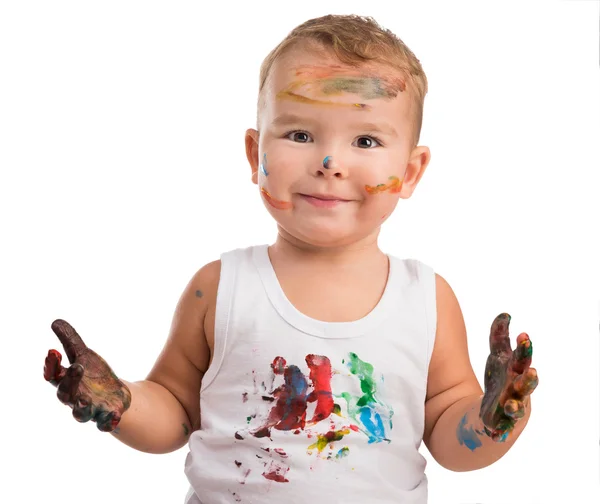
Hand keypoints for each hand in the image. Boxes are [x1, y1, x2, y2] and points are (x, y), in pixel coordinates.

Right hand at [43, 319, 130, 431]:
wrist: (115, 397)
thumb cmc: (93, 375)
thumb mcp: (84, 355)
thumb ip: (70, 341)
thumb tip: (55, 321)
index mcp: (67, 382)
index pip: (53, 376)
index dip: (51, 366)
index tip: (53, 351)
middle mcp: (75, 398)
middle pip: (65, 394)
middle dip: (69, 381)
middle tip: (77, 366)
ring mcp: (90, 410)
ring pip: (80, 414)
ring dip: (82, 407)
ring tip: (85, 399)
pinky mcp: (106, 418)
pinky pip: (104, 424)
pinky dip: (107, 421)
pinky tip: (114, 415)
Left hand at [479, 313, 537, 440]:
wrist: (497, 411)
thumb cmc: (501, 380)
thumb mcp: (497, 356)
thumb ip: (499, 336)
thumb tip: (505, 314)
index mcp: (516, 372)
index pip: (522, 359)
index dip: (524, 348)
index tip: (523, 336)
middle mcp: (517, 390)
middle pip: (525, 384)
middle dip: (528, 378)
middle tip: (531, 371)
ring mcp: (510, 407)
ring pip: (517, 408)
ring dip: (516, 406)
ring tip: (511, 407)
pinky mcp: (500, 423)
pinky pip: (502, 428)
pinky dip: (501, 432)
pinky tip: (497, 435)